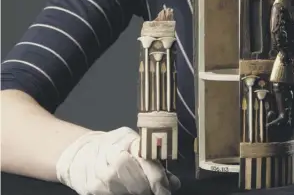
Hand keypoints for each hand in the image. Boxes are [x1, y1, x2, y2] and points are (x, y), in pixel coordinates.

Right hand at [56, 127, 180, 194]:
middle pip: (137, 182)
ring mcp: (100, 176)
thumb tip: (174, 182)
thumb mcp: (134, 144)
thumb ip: (154, 161)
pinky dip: (124, 194)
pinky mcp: (91, 190)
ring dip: (137, 193)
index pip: (145, 161)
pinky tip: (126, 190)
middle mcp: (111, 157)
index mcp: (125, 141)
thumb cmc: (112, 146)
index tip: (166, 188)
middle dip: (149, 188)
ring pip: (126, 192)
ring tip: (142, 189)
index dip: (158, 178)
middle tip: (157, 191)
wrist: (81, 153)